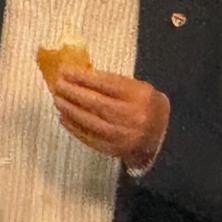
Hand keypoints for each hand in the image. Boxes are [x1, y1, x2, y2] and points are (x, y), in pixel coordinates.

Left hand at [53, 66, 169, 169]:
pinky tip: (64, 117)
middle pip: (95, 102)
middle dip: (73, 92)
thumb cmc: (145, 106)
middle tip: (58, 84)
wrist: (163, 136)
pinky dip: (74, 127)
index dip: (83, 76)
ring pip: (90, 120)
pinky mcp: (115, 149)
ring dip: (70, 109)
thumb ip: (112, 82)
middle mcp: (132, 116)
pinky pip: (89, 137)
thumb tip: (78, 76)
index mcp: (139, 95)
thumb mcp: (137, 88)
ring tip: (58, 99)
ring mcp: (123, 135)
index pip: (106, 83)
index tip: (66, 71)